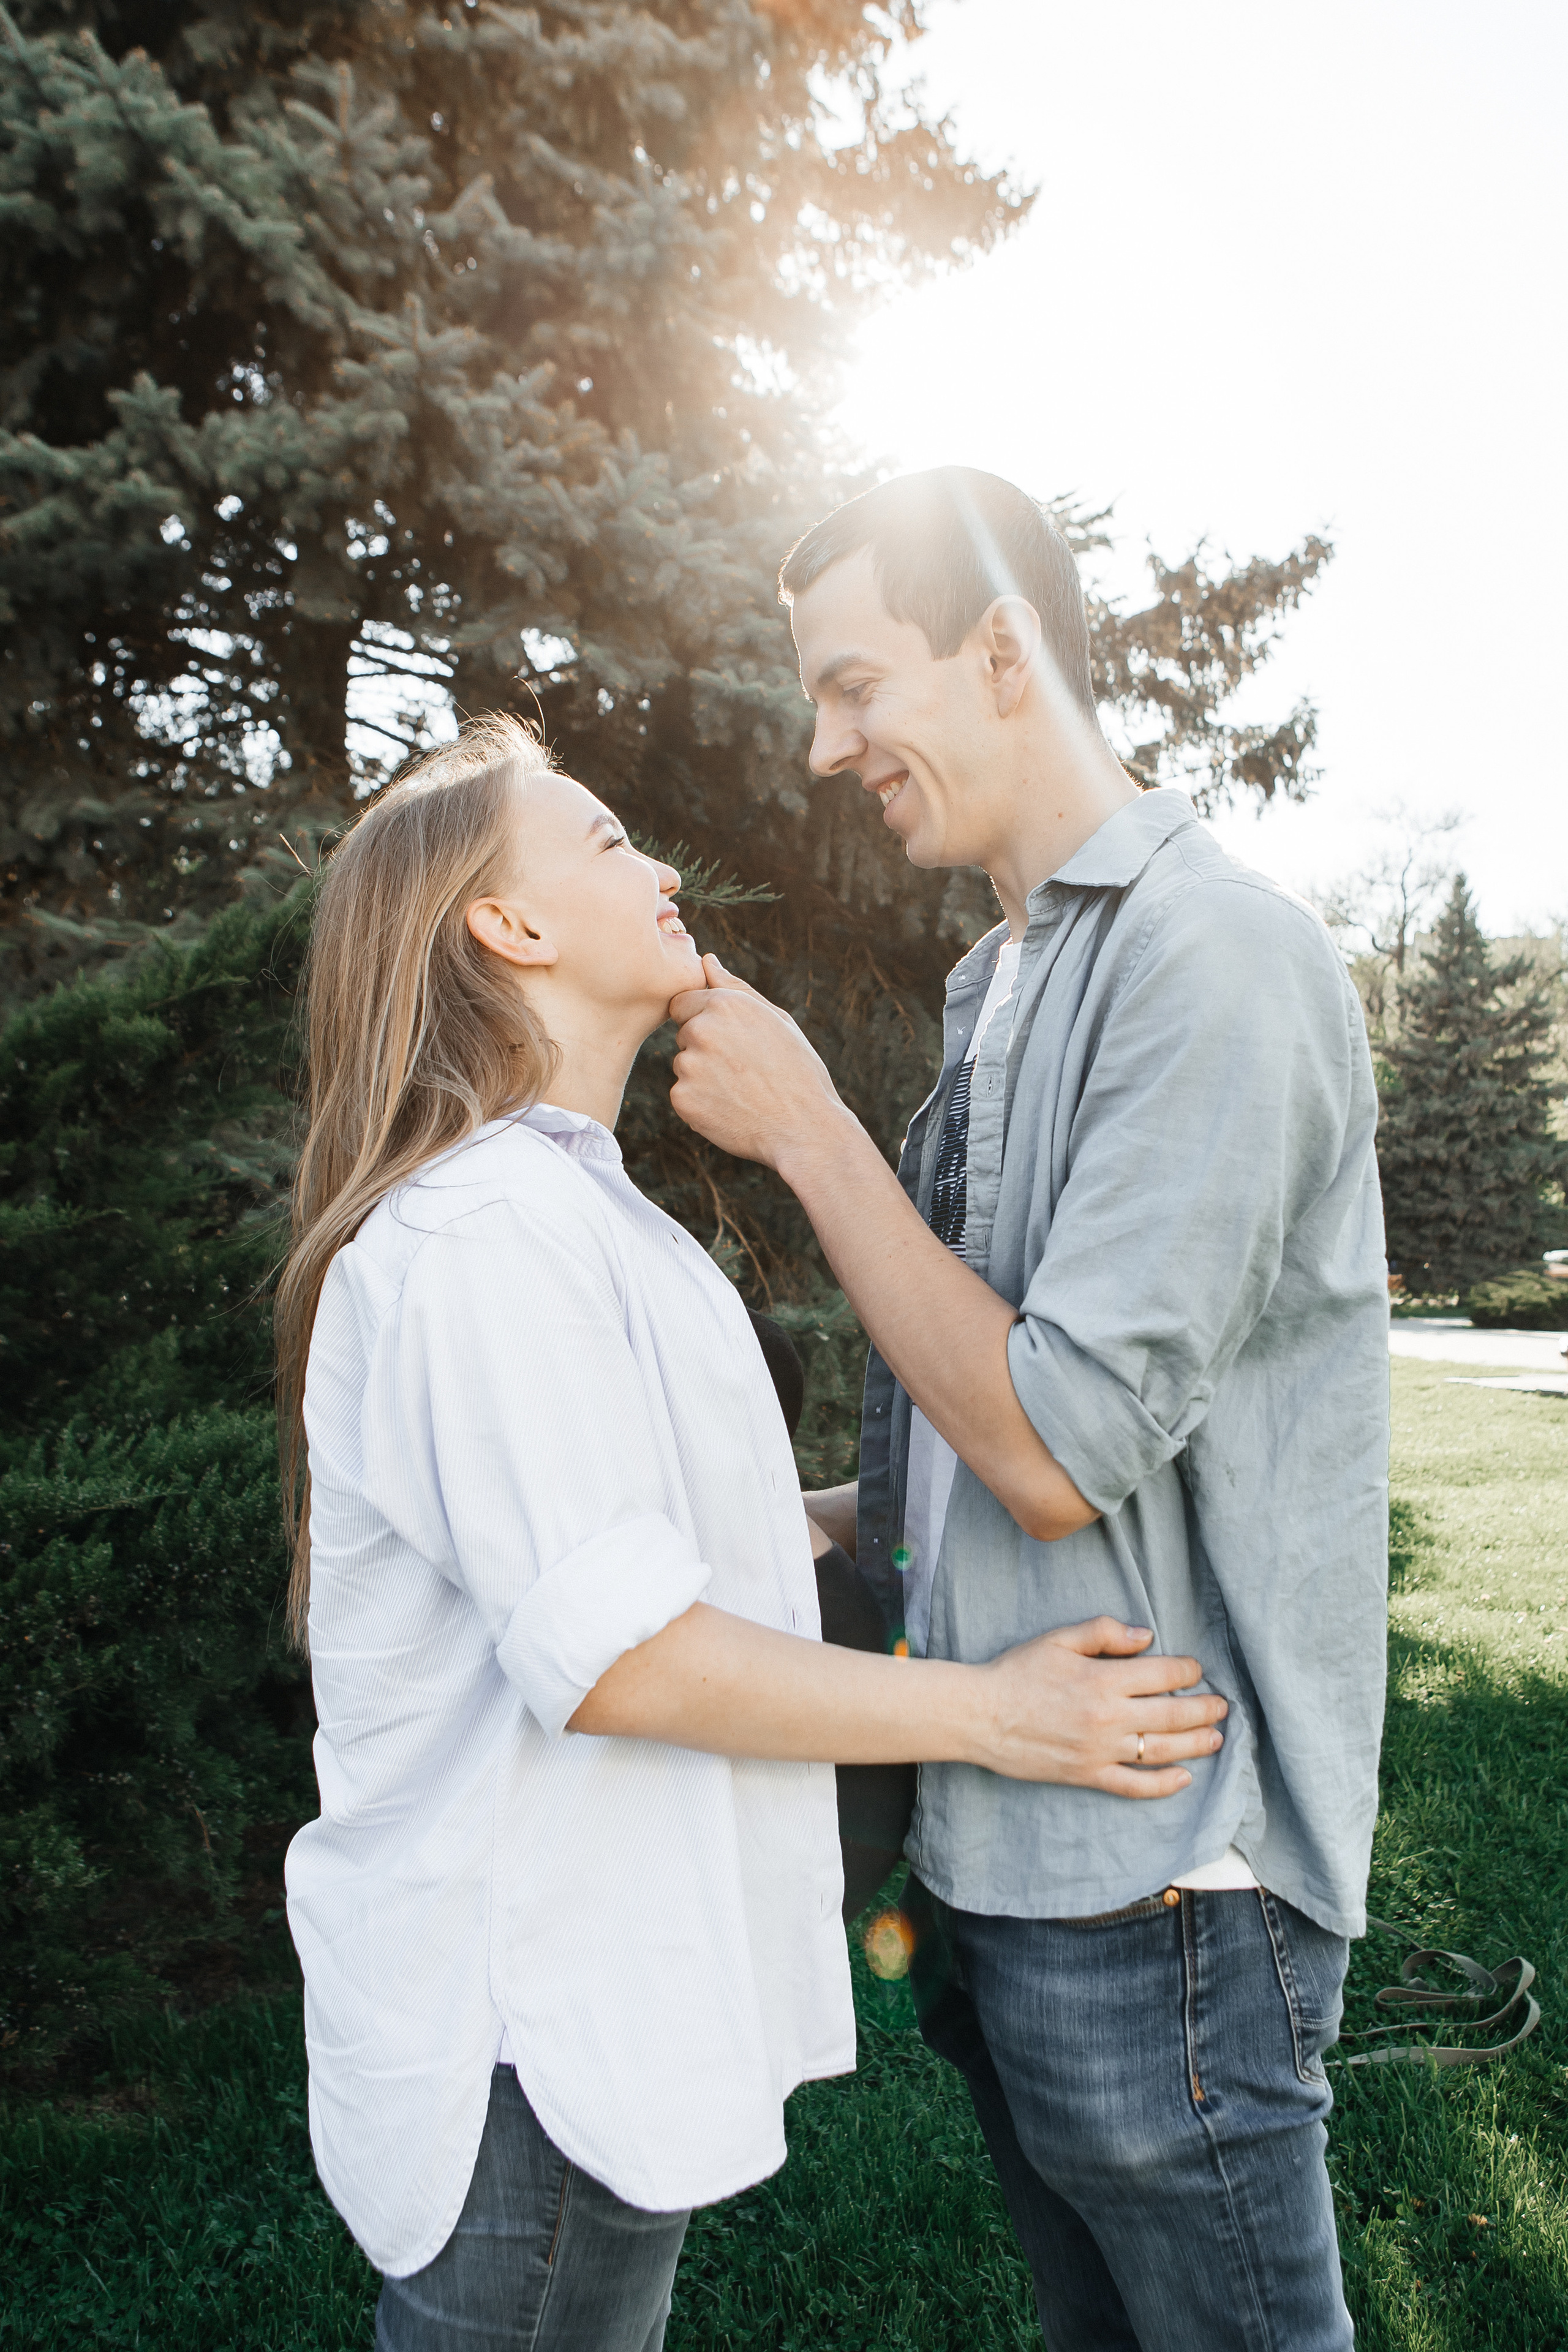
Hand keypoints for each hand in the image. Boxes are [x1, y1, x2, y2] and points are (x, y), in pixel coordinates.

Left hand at [669, 954, 849, 1168]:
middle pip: (684, 1034)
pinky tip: (731, 1110)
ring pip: (683, 1066)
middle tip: (745, 1070)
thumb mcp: (777, 1021)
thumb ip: (736, 989)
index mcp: (724, 1004)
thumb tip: (706, 961)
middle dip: (705, 1048)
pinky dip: (700, 1104)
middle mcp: (701, 1030)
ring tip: (742, 1091)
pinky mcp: (682, 1099)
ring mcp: (688, 1066)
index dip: (705, 1020)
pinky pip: (682, 1096)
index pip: (683, 1003)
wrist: (804, 1129)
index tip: (730, 1041)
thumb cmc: (798, 1072)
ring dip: (702, 1077)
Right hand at [970, 1618, 1226, 1796]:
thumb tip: (1146, 1637)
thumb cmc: (1017, 1672)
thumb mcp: (1058, 1639)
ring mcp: (1100, 1750)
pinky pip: (1135, 1785)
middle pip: (1172, 1715)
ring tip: (1215, 1738)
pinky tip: (1183, 1778)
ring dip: (1195, 1744)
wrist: (982, 1716)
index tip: (1197, 1670)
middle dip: (1204, 1709)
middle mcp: (1109, 1717)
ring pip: (1162, 1751)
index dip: (1187, 1672)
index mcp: (1103, 1679)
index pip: (1162, 1675)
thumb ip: (1104, 1633)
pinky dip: (1163, 1785)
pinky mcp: (1089, 1775)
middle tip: (1221, 1706)